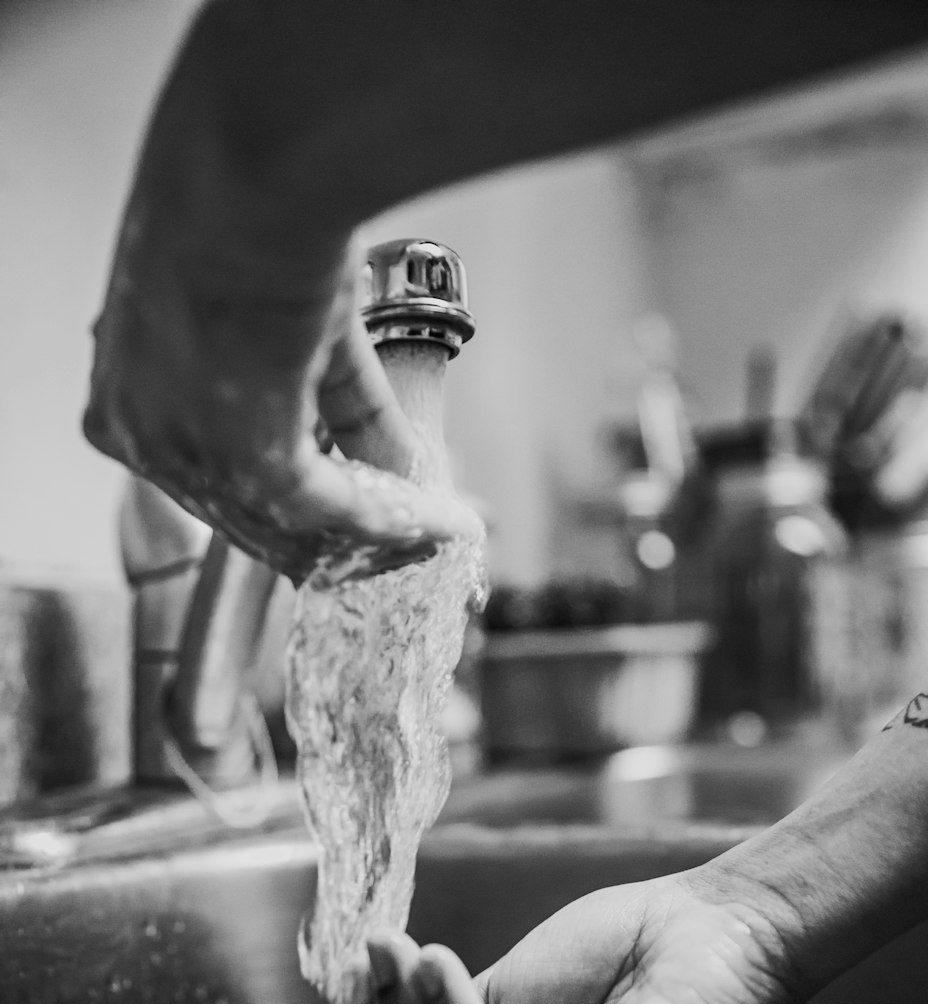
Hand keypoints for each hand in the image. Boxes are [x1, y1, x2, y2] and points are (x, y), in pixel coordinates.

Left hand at [85, 222, 475, 580]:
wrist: (255, 170)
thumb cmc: (259, 216)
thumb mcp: (301, 330)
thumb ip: (347, 412)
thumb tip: (404, 470)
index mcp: (131, 402)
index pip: (219, 491)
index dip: (298, 515)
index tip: (358, 525)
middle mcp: (143, 438)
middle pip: (252, 526)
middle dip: (337, 545)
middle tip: (403, 546)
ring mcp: (187, 452)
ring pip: (292, 529)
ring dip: (374, 538)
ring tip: (432, 532)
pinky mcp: (245, 455)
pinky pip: (331, 511)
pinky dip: (389, 520)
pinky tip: (433, 521)